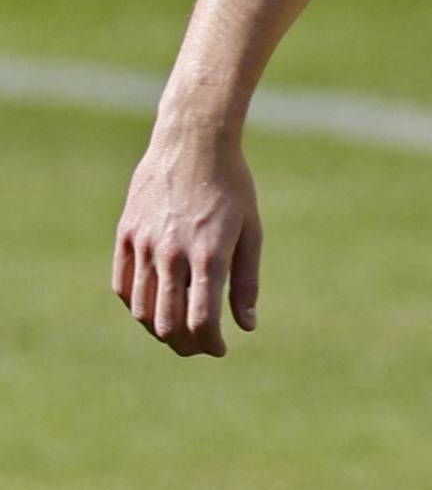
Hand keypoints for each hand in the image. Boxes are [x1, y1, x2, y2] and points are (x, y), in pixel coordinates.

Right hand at [112, 129, 261, 358]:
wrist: (192, 141)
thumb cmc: (231, 186)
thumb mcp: (250, 233)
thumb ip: (246, 282)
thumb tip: (246, 325)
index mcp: (209, 255)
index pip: (201, 320)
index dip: (210, 344)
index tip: (220, 348)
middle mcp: (173, 253)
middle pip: (168, 323)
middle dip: (185, 345)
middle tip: (199, 346)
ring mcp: (145, 243)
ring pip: (142, 310)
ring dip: (160, 330)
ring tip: (178, 331)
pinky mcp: (126, 233)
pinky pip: (123, 285)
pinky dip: (137, 305)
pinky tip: (155, 307)